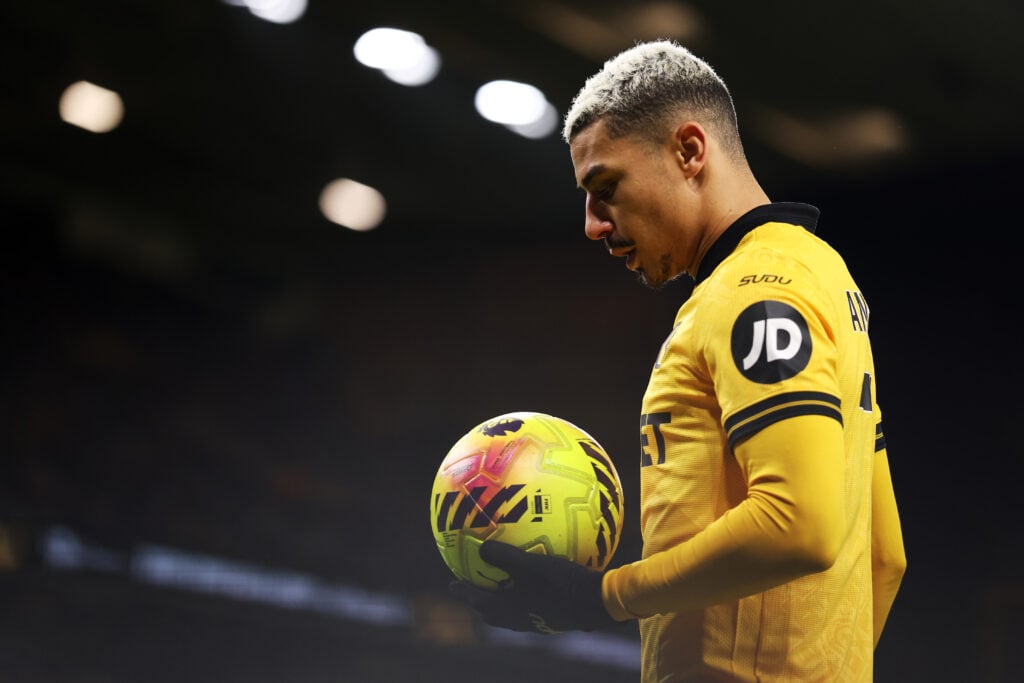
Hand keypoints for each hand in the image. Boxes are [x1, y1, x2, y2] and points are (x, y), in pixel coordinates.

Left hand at [449, 540, 613, 633]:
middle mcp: (519, 619)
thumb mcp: (530, 565)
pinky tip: (535, 585)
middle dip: (480, 600)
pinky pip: (529, 610)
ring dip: (500, 602)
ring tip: (500, 588)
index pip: (477, 601)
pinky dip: (523, 598)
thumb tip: (480, 547)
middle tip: (473, 587)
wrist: (594, 603)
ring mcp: (536, 622)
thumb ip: (505, 556)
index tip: (452, 584)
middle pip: (491, 612)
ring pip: (510, 614)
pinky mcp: (552, 619)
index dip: (464, 592)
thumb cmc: (560, 584)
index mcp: (508, 609)